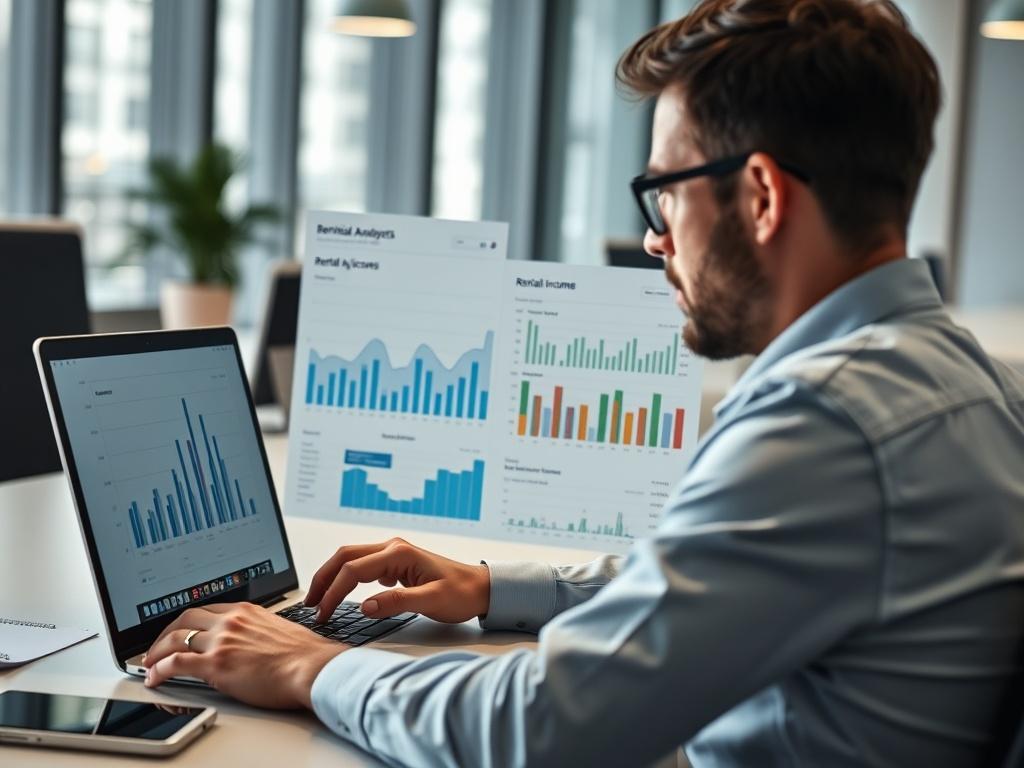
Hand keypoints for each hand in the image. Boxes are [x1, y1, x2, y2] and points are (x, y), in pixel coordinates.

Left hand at [142, 602, 344, 708]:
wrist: (312, 667)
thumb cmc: (304, 654)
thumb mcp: (279, 630)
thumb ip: (258, 631)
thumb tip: (252, 643)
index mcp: (246, 611)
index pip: (206, 610)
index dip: (187, 621)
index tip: (181, 630)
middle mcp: (231, 621)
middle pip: (185, 618)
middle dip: (166, 632)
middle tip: (158, 645)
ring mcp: (221, 641)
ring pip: (175, 638)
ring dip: (156, 652)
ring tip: (149, 663)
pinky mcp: (216, 664)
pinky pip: (176, 663)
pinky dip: (159, 669)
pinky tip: (154, 677)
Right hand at [304, 537, 490, 623]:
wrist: (480, 588)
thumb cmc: (460, 594)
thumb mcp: (431, 602)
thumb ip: (397, 603)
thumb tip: (366, 607)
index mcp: (398, 554)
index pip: (353, 570)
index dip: (333, 593)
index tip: (322, 614)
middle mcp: (392, 548)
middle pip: (344, 557)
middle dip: (323, 579)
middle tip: (308, 605)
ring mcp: (393, 554)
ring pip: (351, 559)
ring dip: (332, 577)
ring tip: (318, 600)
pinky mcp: (395, 564)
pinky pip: (362, 566)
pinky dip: (346, 578)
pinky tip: (343, 595)